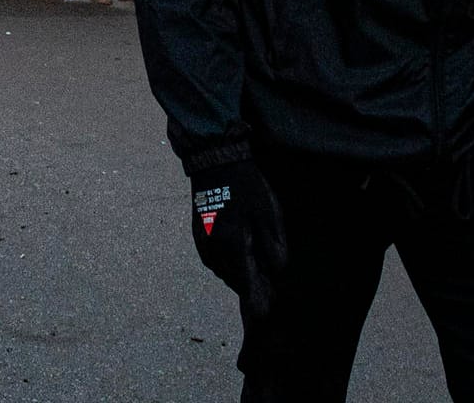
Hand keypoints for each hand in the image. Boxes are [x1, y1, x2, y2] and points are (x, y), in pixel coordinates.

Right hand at [189, 158, 286, 323]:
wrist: (215, 162)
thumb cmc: (246, 186)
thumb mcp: (268, 214)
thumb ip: (273, 247)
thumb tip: (275, 272)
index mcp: (233, 245)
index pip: (246, 283)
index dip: (258, 298)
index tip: (267, 311)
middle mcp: (213, 249)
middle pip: (234, 280)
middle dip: (250, 287)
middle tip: (268, 289)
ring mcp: (202, 243)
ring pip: (222, 272)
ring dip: (237, 276)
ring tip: (254, 273)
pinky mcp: (197, 236)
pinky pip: (213, 261)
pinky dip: (226, 265)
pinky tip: (237, 258)